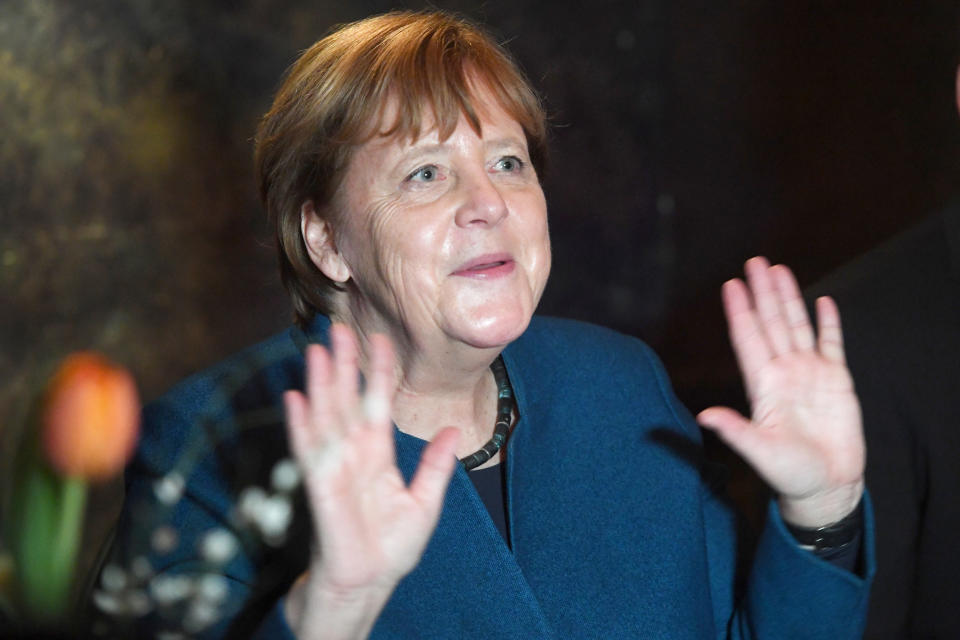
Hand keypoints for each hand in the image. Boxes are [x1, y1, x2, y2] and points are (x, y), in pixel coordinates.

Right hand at [282, 324, 459, 636]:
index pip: (377, 403)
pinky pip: (310, 452)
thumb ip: (436, 467)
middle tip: (338, 328)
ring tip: (315, 350)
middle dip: (342, 365)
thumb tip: (452, 433)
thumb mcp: (424, 504)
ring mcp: (335, 469)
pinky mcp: (321, 490)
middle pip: (346, 401)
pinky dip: (301, 425)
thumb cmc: (390, 550)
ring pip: (326, 417)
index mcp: (378, 455)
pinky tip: (295, 398)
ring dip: (319, 385)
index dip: (378, 372)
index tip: (380, 339)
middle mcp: (353, 455)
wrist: (367, 587)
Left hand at [697, 257, 864, 526]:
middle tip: (755, 261)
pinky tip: (823, 302)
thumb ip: (735, 431)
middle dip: (763, 293)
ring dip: (789, 298)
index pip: (748, 339)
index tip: (730, 285)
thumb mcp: (759, 452)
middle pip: (772, 323)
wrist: (827, 488)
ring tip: (780, 270)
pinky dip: (828, 323)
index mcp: (763, 385)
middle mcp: (784, 373)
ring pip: (797, 326)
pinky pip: (832, 345)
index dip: (740, 312)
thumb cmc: (789, 474)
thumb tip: (704, 416)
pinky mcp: (837, 382)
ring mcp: (810, 374)